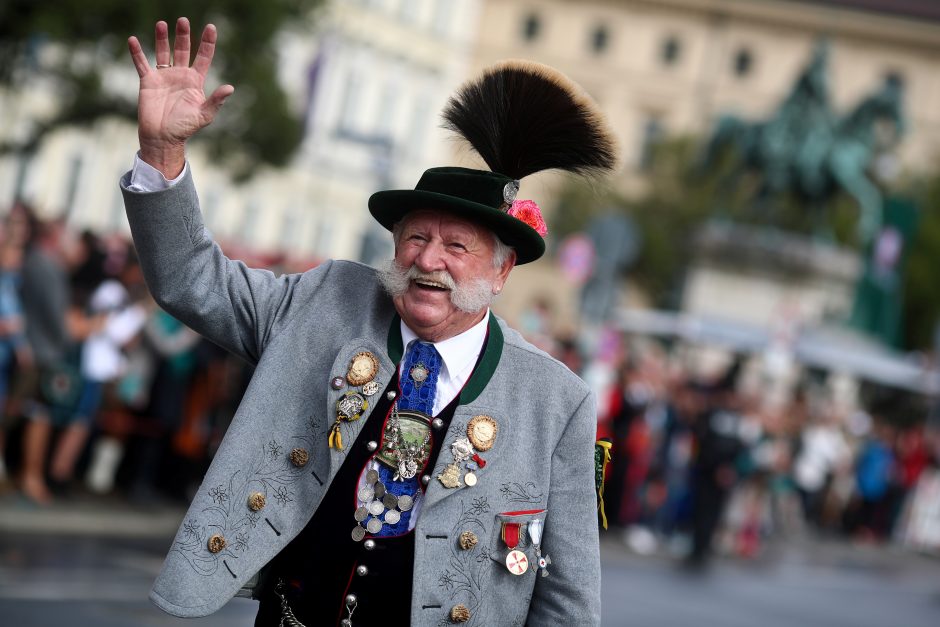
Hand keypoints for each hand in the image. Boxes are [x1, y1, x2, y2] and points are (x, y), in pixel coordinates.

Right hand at [128, 18, 233, 178]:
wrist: (163, 137)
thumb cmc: (185, 128)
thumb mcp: (204, 115)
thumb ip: (216, 101)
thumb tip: (230, 87)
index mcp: (195, 81)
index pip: (203, 57)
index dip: (207, 42)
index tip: (211, 27)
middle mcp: (180, 75)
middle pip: (183, 49)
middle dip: (183, 35)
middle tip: (183, 20)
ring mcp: (164, 76)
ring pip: (163, 52)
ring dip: (162, 38)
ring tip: (162, 24)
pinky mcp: (148, 81)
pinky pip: (142, 64)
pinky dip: (137, 53)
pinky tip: (133, 40)